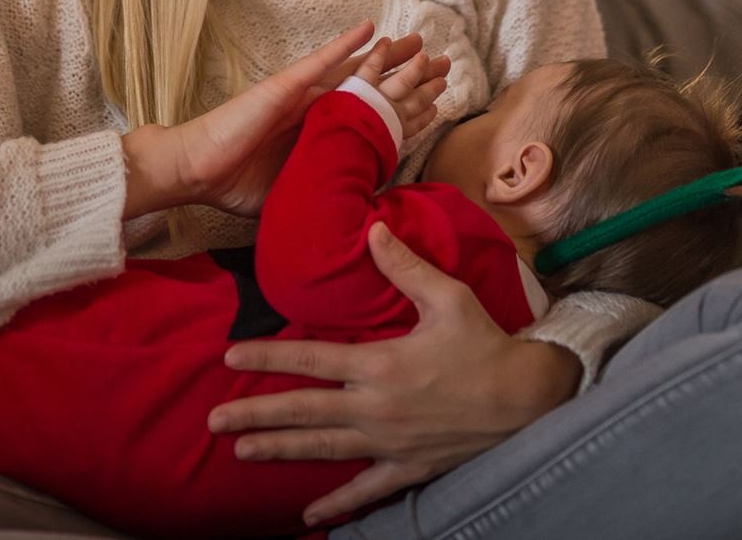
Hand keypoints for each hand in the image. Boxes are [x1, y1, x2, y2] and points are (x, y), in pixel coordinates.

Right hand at [165, 24, 450, 217]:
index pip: (373, 117)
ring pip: (356, 71)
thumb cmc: (236, 185)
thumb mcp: (296, 191)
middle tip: (446, 66)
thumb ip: (324, 189)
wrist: (197, 171)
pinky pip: (320, 63)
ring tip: (422, 41)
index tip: (437, 101)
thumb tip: (355, 214)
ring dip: (390, 56)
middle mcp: (317, 109)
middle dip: (411, 78)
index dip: (406, 108)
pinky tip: (370, 28)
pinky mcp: (285, 88)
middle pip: (374, 88)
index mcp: (322, 133)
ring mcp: (302, 96)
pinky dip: (345, 45)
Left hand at [208, 223, 581, 528]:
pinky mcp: (408, 467)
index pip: (310, 359)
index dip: (268, 356)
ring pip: (322, 448)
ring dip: (279, 449)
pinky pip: (366, 489)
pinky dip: (336, 503)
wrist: (527, 399)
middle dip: (255, 414)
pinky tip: (308, 514)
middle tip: (214, 418)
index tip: (231, 356)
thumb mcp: (447, 298)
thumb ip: (404, 266)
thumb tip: (372, 230)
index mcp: (379, 364)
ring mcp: (389, 442)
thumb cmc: (486, 345)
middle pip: (303, 410)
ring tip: (241, 450)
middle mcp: (375, 407)